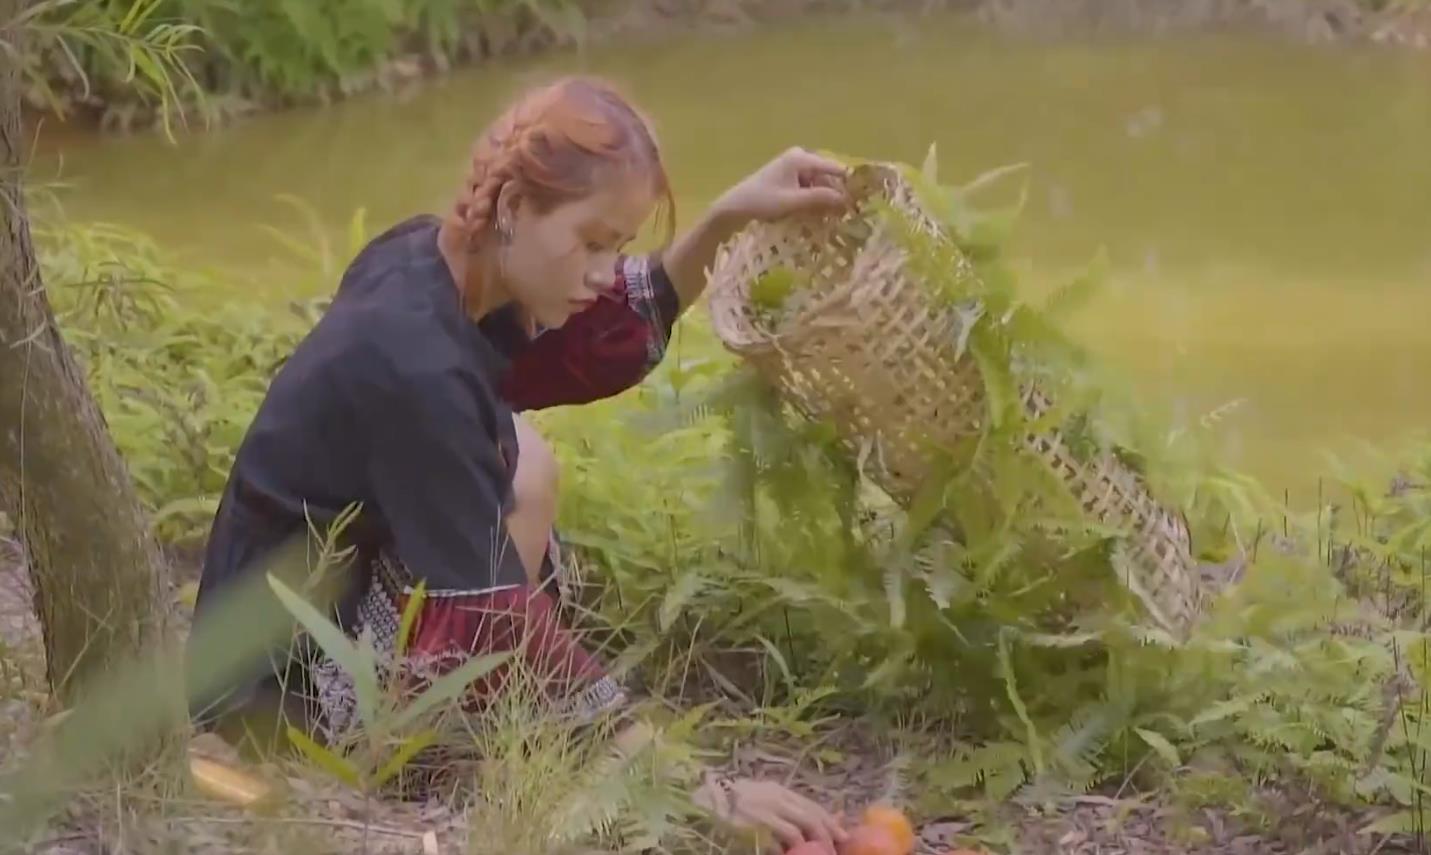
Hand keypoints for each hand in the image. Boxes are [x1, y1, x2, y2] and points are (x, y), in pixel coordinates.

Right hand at [694, 773, 848, 852]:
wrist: (698, 800)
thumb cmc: (729, 803)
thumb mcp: (760, 799)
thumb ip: (782, 806)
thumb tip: (811, 821)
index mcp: (776, 791)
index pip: (811, 806)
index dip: (830, 821)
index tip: (843, 835)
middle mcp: (773, 799)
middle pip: (810, 817)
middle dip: (828, 835)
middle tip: (837, 849)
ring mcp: (762, 814)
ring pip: (798, 832)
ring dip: (812, 846)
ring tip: (819, 854)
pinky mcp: (752, 829)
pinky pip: (778, 844)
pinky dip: (789, 852)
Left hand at [713, 147, 851, 226]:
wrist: (734, 208)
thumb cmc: (762, 202)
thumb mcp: (793, 202)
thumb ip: (820, 199)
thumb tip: (847, 200)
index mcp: (801, 158)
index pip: (835, 169)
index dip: (848, 185)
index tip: (859, 203)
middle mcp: (799, 157)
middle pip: (827, 177)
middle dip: (835, 195)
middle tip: (845, 216)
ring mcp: (793, 167)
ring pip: (818, 184)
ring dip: (824, 201)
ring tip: (831, 220)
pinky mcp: (788, 178)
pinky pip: (808, 188)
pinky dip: (813, 200)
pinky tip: (816, 216)